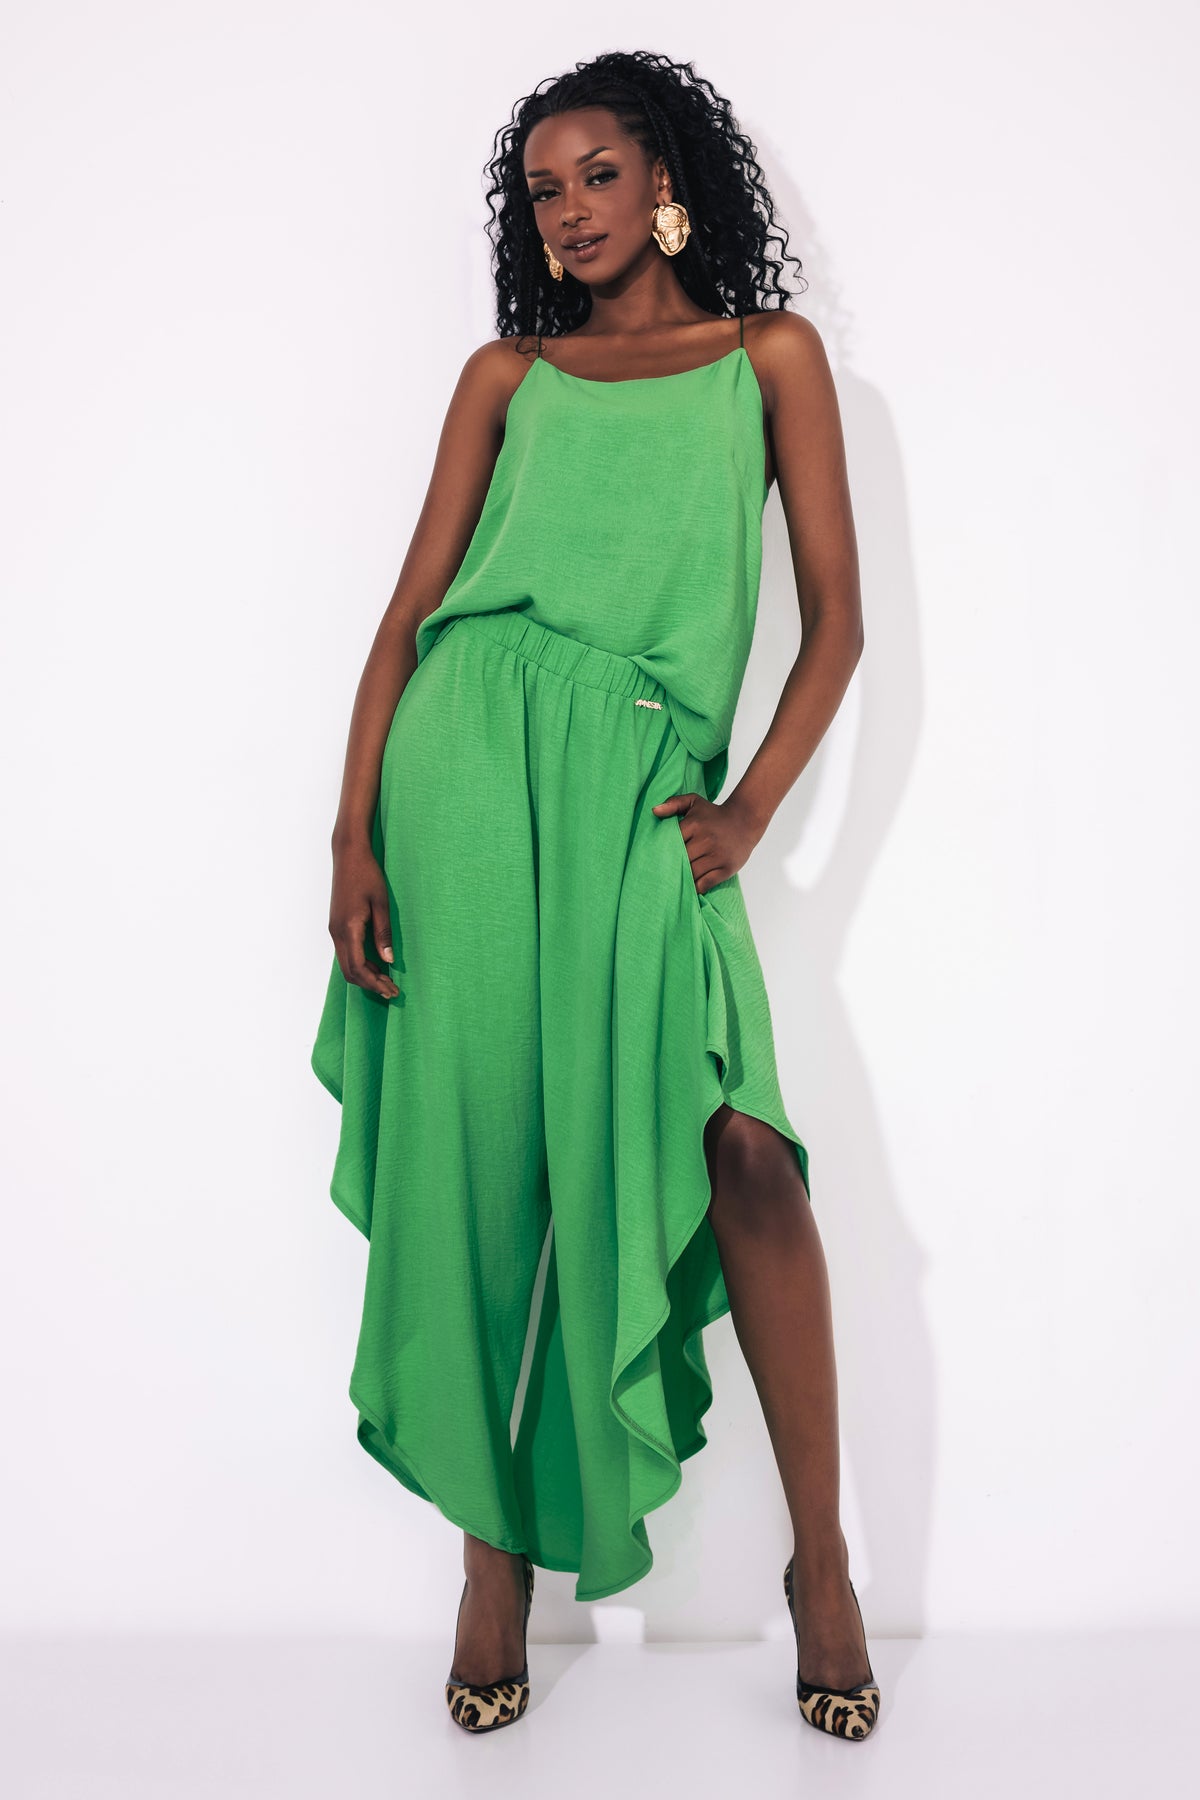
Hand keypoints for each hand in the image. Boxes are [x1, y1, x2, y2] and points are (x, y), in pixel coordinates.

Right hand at [328, 840, 398, 998]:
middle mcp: (337, 932)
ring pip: (346, 964)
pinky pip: (346, 953)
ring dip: (365, 976)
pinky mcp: (336, 925)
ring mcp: (334, 929)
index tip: (392, 990)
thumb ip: (384, 933)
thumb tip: (389, 961)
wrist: (348, 855)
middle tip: (391, 991)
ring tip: (386, 981)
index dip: (375, 983)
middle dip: (370, 984)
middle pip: (349, 971)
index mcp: (348, 928)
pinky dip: (360, 964)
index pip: (359, 968)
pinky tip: (377, 964)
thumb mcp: (382, 903)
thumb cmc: (367, 874)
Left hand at [651, 791, 762, 894]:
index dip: (663, 851)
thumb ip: (674, 803)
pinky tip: (690, 886)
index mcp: (695, 825)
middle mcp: (706, 840)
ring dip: (683, 878)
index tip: (656, 857)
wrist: (745, 821)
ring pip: (692, 874)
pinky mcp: (726, 869)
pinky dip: (696, 888)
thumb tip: (654, 811)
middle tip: (662, 872)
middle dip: (671, 866)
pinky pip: (705, 884)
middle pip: (680, 860)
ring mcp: (717, 856)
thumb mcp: (694, 802)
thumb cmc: (714, 814)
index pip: (671, 842)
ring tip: (675, 881)